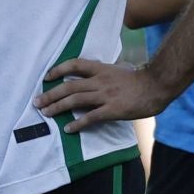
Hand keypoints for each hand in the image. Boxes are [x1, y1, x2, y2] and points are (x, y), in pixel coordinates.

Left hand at [36, 60, 171, 130]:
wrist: (156, 86)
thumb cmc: (140, 80)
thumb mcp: (119, 71)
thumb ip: (104, 76)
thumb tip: (94, 80)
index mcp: (101, 69)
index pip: (75, 65)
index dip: (58, 69)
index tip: (47, 77)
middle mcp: (100, 81)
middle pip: (69, 86)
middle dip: (51, 94)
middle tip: (37, 102)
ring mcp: (105, 95)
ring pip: (75, 100)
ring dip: (58, 107)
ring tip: (46, 114)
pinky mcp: (112, 110)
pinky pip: (91, 117)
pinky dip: (77, 123)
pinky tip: (68, 129)